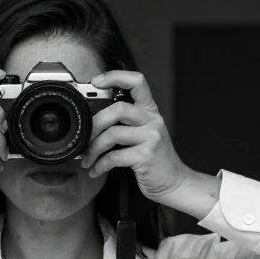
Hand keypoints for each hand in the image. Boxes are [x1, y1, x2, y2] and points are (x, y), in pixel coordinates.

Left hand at [79, 71, 192, 201]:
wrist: (174, 182)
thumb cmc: (154, 158)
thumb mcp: (144, 133)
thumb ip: (125, 122)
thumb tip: (92, 121)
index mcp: (150, 110)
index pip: (137, 81)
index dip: (115, 76)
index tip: (95, 81)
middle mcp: (152, 120)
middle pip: (119, 108)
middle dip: (95, 123)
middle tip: (85, 137)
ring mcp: (151, 137)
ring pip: (113, 134)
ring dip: (94, 148)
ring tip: (88, 159)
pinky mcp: (146, 156)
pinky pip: (115, 157)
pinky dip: (100, 165)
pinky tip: (96, 170)